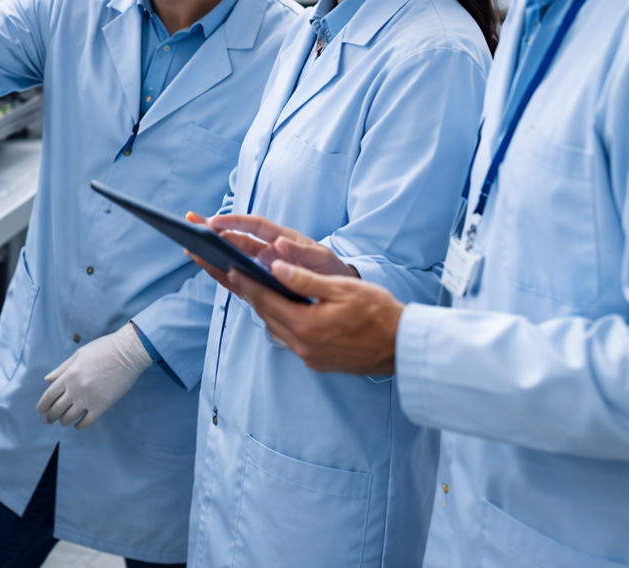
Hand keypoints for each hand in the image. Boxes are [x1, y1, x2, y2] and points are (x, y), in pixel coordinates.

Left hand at [35, 322, 151, 428]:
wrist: (126, 354)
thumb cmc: (102, 350)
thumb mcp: (78, 355)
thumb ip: (61, 369)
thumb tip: (47, 379)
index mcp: (68, 375)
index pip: (50, 395)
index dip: (42, 405)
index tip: (40, 411)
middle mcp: (76, 389)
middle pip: (58, 408)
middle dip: (50, 416)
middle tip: (48, 420)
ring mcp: (89, 399)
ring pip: (70, 417)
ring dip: (63, 421)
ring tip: (62, 422)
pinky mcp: (102, 406)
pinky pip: (87, 421)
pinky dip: (80, 425)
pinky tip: (77, 425)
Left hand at [183, 214, 400, 375]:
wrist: (403, 348)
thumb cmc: (378, 313)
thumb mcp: (341, 289)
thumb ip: (303, 279)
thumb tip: (272, 265)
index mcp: (305, 325)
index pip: (264, 299)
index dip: (243, 281)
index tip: (225, 266)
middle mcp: (302, 345)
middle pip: (265, 314)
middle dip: (245, 291)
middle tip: (225, 272)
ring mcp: (309, 356)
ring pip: (275, 326)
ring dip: (261, 306)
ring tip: (245, 286)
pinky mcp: (317, 361)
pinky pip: (289, 337)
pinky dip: (279, 319)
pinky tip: (276, 307)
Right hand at [188, 213, 359, 288]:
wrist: (339, 291)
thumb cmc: (331, 271)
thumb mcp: (322, 260)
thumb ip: (303, 252)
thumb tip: (280, 243)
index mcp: (281, 238)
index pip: (253, 226)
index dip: (234, 222)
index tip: (215, 221)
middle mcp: (267, 249)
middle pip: (236, 237)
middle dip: (213, 231)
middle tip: (191, 223)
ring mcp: (262, 265)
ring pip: (232, 255)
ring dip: (212, 250)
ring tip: (190, 245)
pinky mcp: (260, 281)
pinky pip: (237, 276)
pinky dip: (221, 271)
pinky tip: (205, 266)